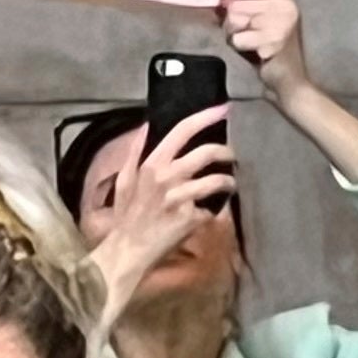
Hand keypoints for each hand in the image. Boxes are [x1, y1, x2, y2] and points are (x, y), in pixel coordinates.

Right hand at [87, 108, 232, 318]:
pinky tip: (213, 211)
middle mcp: (166, 176)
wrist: (129, 248)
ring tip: (230, 183)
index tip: (223, 109)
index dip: (204, 118)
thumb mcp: (124, 179)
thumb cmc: (127, 215)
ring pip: (216, 180)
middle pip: (206, 152)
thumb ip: (135, 152)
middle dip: (225, 151)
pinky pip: (213, 209)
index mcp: (151, 163)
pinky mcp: (191, 218)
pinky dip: (216, 209)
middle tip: (232, 155)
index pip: (181, 131)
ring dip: (228, 180)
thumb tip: (144, 127)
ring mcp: (180, 197)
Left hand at [219, 0, 312, 98]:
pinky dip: (241, 48)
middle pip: (236, 4)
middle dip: (232, 21)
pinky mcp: (272, 42)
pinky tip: (255, 53)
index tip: (225, 1)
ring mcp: (280, 24)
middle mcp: (285, 7)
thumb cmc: (272, 49)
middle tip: (246, 33)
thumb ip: (245, 0)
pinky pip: (239, 38)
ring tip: (251, 43)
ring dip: (235, 34)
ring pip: (234, 19)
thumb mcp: (262, 17)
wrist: (292, 83)